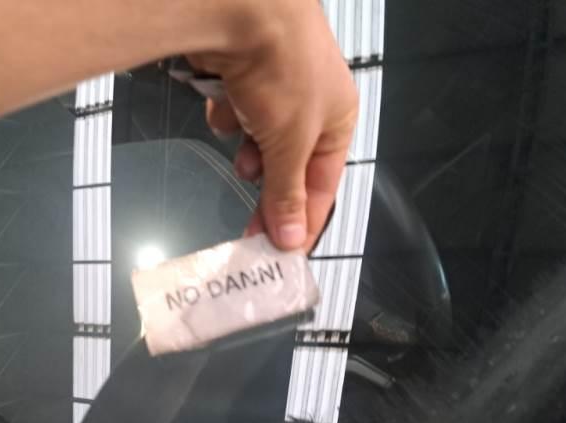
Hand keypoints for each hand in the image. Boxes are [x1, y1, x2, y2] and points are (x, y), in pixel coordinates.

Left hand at [189, 0, 357, 251]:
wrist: (241, 7)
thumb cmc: (283, 70)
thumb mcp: (291, 143)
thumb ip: (287, 193)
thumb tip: (291, 240)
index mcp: (339, 121)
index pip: (323, 187)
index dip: (304, 222)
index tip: (284, 254)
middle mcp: (311, 107)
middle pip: (288, 168)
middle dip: (270, 190)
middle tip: (249, 229)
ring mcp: (275, 90)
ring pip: (258, 144)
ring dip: (249, 151)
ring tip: (244, 149)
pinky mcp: (242, 80)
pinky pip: (235, 116)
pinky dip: (229, 117)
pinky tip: (226, 106)